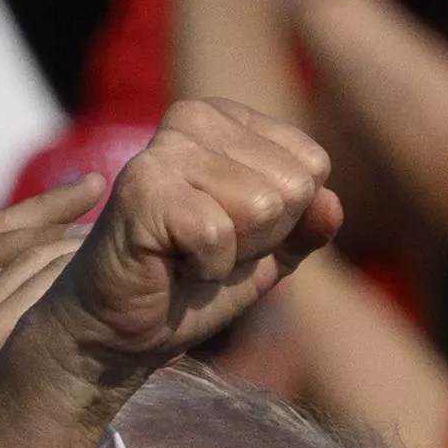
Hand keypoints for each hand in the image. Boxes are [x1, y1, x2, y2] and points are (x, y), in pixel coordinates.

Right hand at [0, 98, 337, 447]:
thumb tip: (331, 205)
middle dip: (258, 239)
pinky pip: (218, 235)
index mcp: (226, 119)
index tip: (229, 236)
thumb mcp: (265, 255)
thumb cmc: (187, 286)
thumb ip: (306, 226)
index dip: (282, 223)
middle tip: (204, 253)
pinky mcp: (142, 188)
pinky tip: (168, 266)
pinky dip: (205, 269)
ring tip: (185, 257)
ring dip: (231, 255)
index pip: (313, 166)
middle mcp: (193, 115)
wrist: (116, 332)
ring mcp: (165, 148)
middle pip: (293, 187)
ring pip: (263, 207)